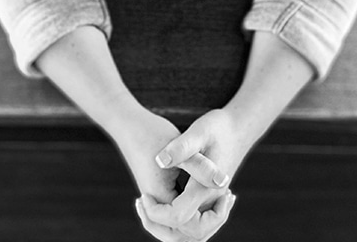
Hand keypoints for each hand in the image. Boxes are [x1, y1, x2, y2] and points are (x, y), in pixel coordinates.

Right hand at [113, 109, 234, 241]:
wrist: (129, 125)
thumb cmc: (152, 131)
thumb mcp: (182, 144)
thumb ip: (200, 165)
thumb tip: (222, 181)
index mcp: (160, 196)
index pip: (186, 224)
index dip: (213, 215)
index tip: (227, 192)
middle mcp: (157, 202)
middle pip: (182, 235)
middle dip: (210, 223)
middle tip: (227, 199)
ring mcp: (158, 199)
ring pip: (182, 228)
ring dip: (205, 220)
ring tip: (224, 198)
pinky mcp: (161, 193)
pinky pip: (181, 214)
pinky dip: (199, 211)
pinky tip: (214, 192)